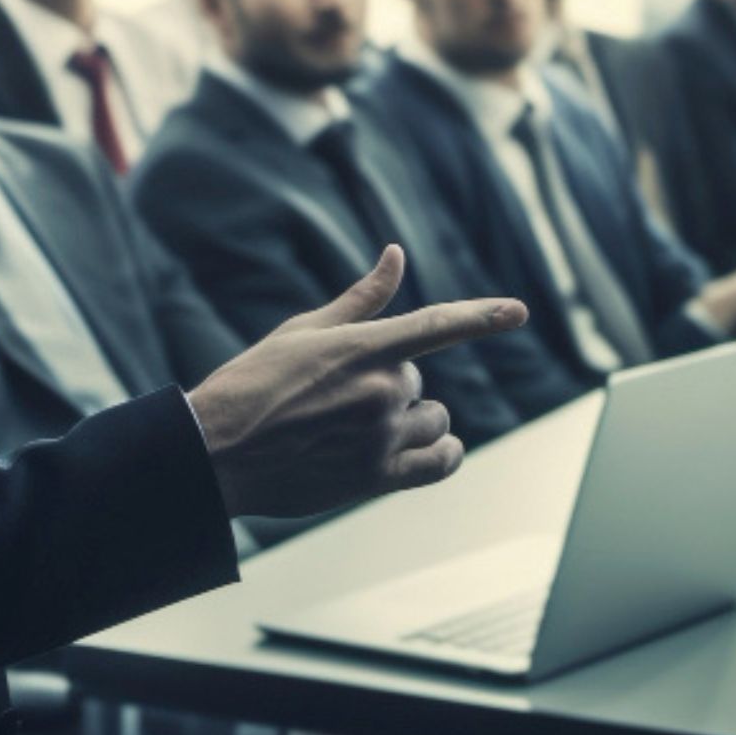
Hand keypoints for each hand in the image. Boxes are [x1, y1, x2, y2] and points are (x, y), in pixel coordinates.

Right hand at [188, 246, 526, 518]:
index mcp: (362, 347)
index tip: (519, 311)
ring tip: (360, 427)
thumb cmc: (254, 383)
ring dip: (412, 421)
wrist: (215, 453)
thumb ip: (362, 298)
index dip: (483, 316)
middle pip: (418, 382)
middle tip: (338, 397)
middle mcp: (378, 392)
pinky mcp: (375, 479)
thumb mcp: (305, 331)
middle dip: (390, 385)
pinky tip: (436, 449)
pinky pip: (440, 464)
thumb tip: (396, 255)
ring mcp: (379, 438)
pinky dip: (445, 454)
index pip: (437, 326)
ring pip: (433, 420)